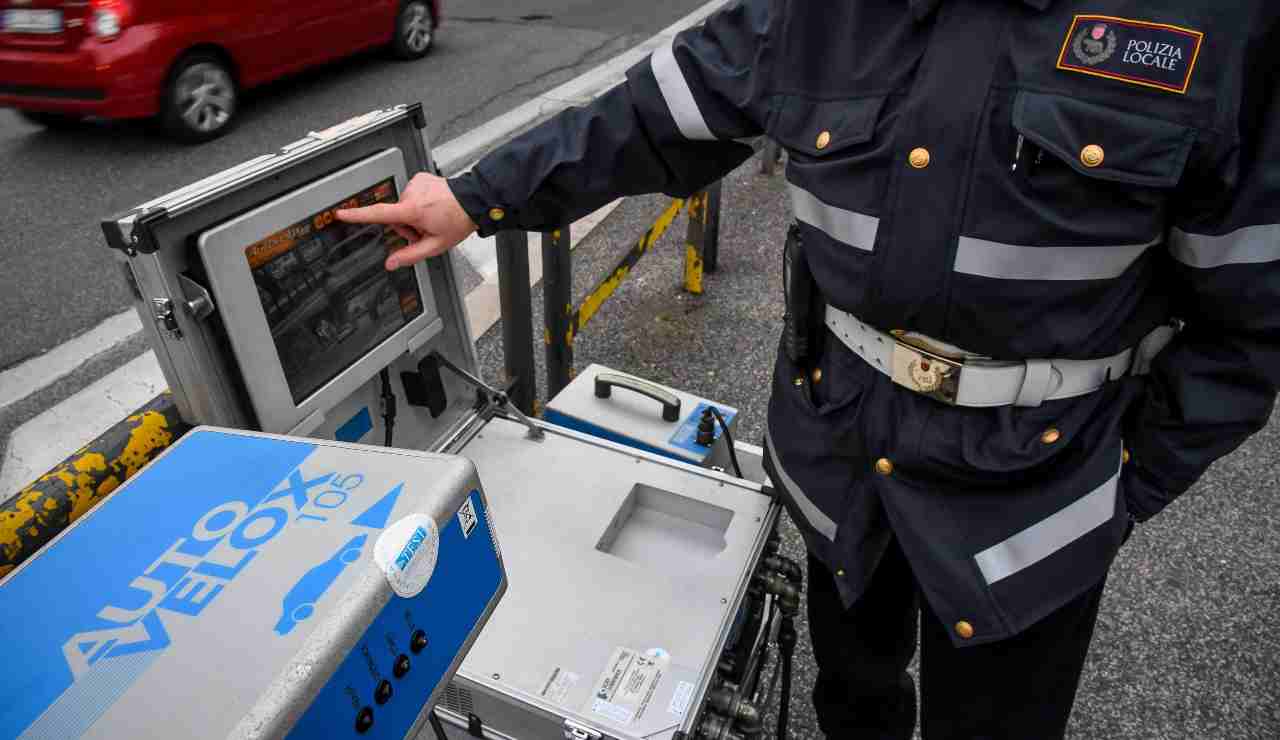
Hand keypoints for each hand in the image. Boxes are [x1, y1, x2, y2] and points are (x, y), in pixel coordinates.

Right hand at [336, 173, 476, 269]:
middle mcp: (412, 193)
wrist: (474, 200)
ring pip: (404, 206)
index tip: (341, 213)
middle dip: (407, 226)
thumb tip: (390, 264)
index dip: (358, 215)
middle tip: (426, 229)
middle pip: (395, 216)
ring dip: (414, 215)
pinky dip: (419, 203)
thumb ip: (410, 255)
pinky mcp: (420, 177)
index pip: (379, 213)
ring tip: (433, 217)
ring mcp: (416, 183)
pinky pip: (412, 195)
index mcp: (413, 210)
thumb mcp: (435, 245)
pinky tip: (433, 206)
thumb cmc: (458, 221)